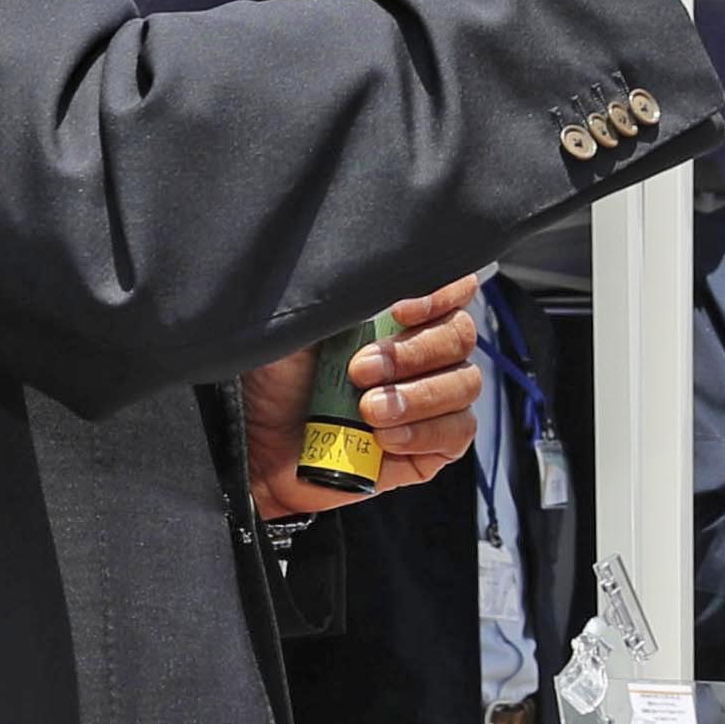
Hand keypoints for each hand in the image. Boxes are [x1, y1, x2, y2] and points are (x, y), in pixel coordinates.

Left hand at [245, 286, 486, 518]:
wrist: (259, 449)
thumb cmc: (278, 383)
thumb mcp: (303, 325)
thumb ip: (345, 298)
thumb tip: (377, 274)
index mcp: (400, 316)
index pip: (452, 289)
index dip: (441, 293)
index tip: (399, 310)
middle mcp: (425, 353)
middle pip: (460, 336)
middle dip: (412, 352)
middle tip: (359, 370)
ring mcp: (434, 400)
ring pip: (464, 384)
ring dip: (417, 396)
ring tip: (368, 410)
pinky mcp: (433, 447)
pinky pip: (458, 432)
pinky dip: (424, 432)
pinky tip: (385, 438)